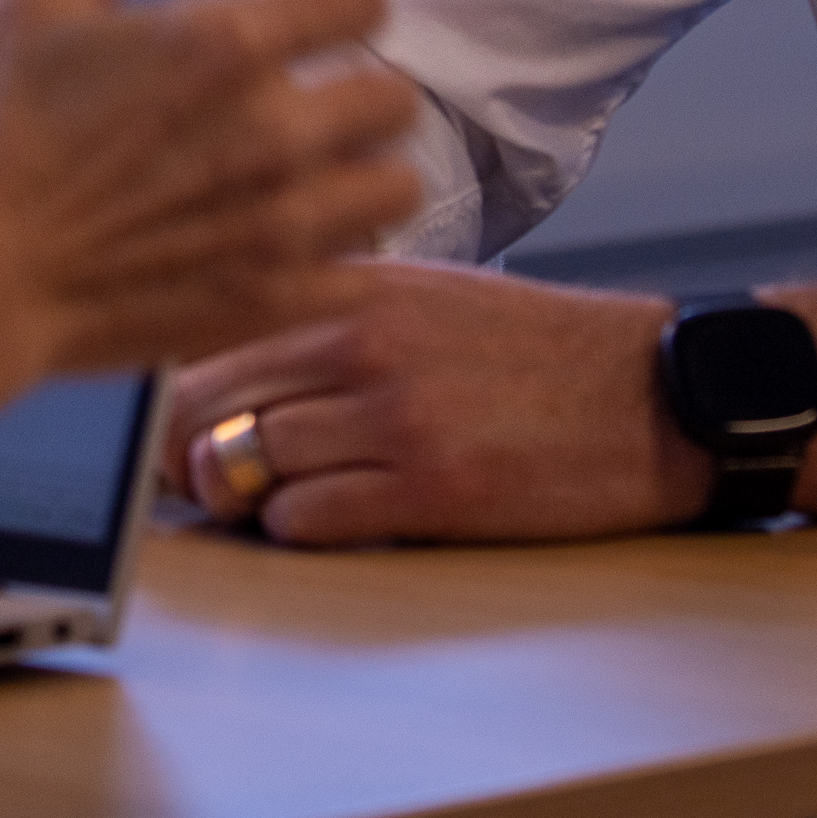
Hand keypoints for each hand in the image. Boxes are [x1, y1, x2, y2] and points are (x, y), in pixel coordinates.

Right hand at [0, 0, 427, 382]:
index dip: (333, 4)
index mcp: (223, 42)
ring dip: (358, 174)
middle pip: (394, 96)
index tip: (300, 24)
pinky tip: (289, 246)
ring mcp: (281, 223)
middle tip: (301, 102)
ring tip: (307, 177)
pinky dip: (341, 260)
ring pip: (395, 185)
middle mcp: (273, 130)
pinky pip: (364, 276)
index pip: (363, 1)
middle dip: (352, 89)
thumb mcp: (35, 0)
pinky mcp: (273, 300)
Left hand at [162, 262, 711, 541]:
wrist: (656, 396)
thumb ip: (329, 315)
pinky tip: (317, 519)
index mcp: (355, 288)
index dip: (168, 391)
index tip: (160, 423)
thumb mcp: (425, 298)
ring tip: (257, 502)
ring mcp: (395, 417)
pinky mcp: (431, 488)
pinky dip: (293, 529)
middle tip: (186, 479)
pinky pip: (306, 519)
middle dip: (181, 451)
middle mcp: (361, 342)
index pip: (209, 333)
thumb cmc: (536, 353)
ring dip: (239, 497)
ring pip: (246, 464)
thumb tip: (229, 362)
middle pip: (207, 403)